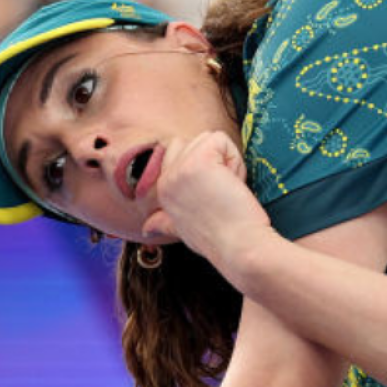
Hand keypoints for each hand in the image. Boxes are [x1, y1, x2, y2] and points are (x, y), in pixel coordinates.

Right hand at [139, 130, 270, 269]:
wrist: (239, 248)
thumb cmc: (219, 239)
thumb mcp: (181, 230)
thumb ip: (163, 223)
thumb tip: (147, 230)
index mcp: (162, 190)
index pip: (180, 153)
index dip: (206, 170)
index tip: (214, 197)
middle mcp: (166, 178)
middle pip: (194, 142)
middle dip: (216, 160)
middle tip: (223, 192)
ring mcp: (180, 168)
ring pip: (209, 139)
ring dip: (228, 161)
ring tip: (227, 189)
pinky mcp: (199, 161)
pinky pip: (222, 140)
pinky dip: (235, 159)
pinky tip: (233, 184)